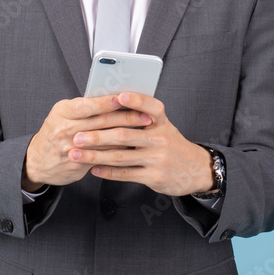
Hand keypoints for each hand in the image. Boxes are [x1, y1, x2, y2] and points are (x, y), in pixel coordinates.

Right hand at [22, 94, 152, 190]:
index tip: (126, 97)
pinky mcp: (78, 164)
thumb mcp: (62, 114)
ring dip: (127, 135)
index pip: (88, 105)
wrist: (36, 161)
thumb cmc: (54, 131)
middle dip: (126, 118)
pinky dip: (119, 151)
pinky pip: (103, 156)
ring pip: (105, 140)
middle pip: (101, 122)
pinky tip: (133, 147)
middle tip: (145, 116)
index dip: (108, 102)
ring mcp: (71, 149)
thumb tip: (112, 98)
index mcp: (62, 112)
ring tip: (144, 130)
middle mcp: (65, 129)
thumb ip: (83, 107)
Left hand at [67, 92, 214, 195]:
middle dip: (97, 135)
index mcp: (162, 122)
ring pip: (121, 156)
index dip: (136, 101)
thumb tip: (111, 104)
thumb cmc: (171, 144)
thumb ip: (142, 117)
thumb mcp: (164, 126)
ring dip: (95, 156)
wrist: (196, 169)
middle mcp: (160, 138)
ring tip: (77, 154)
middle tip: (77, 136)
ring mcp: (157, 158)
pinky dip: (107, 172)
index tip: (118, 97)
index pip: (151, 107)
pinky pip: (126, 174)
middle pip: (124, 135)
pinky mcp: (154, 177)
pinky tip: (93, 169)